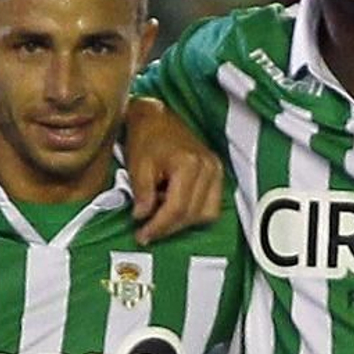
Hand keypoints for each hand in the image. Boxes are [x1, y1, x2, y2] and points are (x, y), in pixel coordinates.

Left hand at [123, 95, 222, 244]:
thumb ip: (142, 195)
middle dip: (168, 228)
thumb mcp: (138, 166)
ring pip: (205, 214)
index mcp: (189, 164)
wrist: (156, 118)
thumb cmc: (146, 137)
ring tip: (159, 216)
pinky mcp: (216, 173)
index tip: (143, 236)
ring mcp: (215, 169)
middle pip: (192, 214)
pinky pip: (211, 205)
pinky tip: (173, 207)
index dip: (159, 226)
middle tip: (147, 233)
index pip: (177, 208)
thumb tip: (144, 217)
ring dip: (181, 222)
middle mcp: (208, 167)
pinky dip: (193, 213)